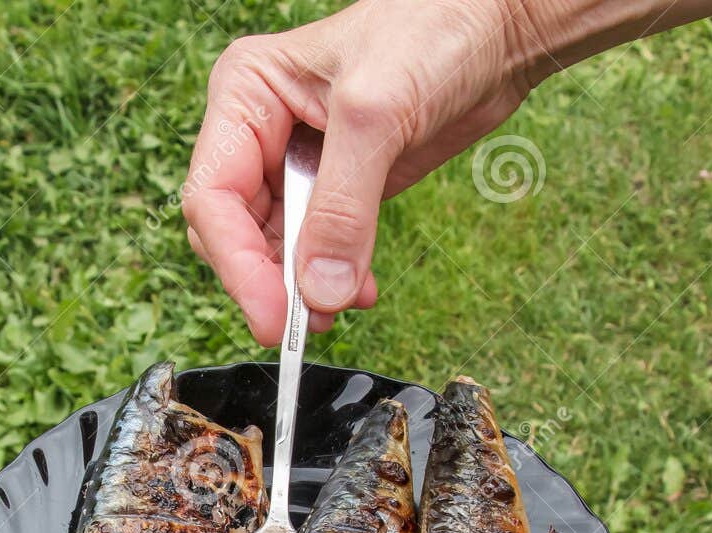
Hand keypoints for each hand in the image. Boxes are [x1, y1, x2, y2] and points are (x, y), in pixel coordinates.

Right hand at [186, 0, 711, 342]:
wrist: (498, 29)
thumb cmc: (434, 30)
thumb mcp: (376, 116)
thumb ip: (342, 210)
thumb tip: (318, 295)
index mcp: (245, 96)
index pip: (213, 197)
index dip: (237, 264)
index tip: (273, 315)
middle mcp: (257, 133)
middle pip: (232, 233)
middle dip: (266, 282)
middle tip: (303, 324)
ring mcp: (292, 165)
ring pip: (269, 252)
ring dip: (299, 289)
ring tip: (338, 309)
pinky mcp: (331, 190)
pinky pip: (311, 252)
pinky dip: (329, 280)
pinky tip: (356, 290)